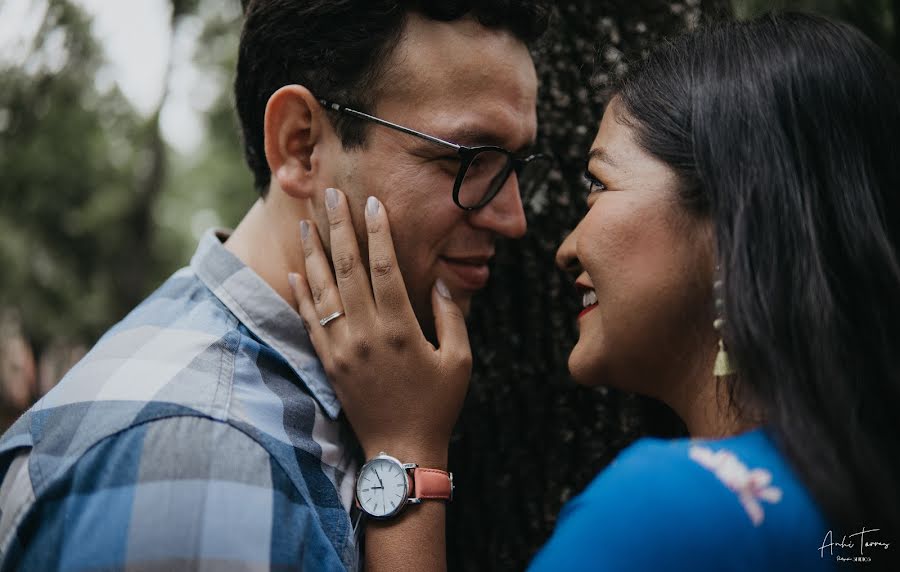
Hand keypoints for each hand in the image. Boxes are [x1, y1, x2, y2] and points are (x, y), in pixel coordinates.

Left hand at [289, 189, 471, 466]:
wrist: (401, 450)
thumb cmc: (437, 404)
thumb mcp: (458, 359)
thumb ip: (450, 315)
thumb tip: (440, 278)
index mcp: (400, 328)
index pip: (385, 268)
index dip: (378, 232)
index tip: (372, 203)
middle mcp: (366, 333)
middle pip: (347, 269)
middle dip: (339, 228)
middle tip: (332, 195)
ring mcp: (342, 348)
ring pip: (323, 290)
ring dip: (314, 252)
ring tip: (309, 221)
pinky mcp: (329, 362)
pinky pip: (310, 321)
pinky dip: (302, 294)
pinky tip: (298, 270)